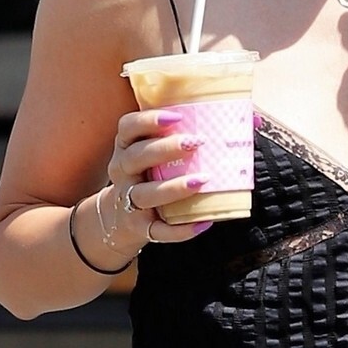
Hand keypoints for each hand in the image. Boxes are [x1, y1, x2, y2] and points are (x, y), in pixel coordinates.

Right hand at [96, 110, 213, 253]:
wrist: (118, 219)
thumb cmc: (145, 177)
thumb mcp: (147, 153)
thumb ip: (174, 136)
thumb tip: (230, 120)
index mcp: (125, 149)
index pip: (128, 127)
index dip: (148, 120)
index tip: (176, 116)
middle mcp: (122, 173)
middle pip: (137, 157)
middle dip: (166, 148)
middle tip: (196, 142)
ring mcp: (128, 201)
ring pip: (146, 194)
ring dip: (174, 187)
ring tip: (202, 180)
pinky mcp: (139, 227)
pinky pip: (159, 231)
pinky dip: (181, 230)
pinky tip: (203, 222)